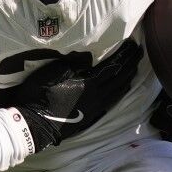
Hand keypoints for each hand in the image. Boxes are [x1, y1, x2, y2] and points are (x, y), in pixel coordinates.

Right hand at [0, 55, 136, 149]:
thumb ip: (72, 64)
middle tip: (140, 54)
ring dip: (127, 79)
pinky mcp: (90, 118)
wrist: (32, 127)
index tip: (134, 45)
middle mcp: (96, 97)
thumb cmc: (38, 97)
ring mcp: (94, 109)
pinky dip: (119, 94)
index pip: (112, 67)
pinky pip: (111, 103)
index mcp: (88, 84)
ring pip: (117, 92)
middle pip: (119, 79)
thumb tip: (89, 57)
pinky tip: (122, 91)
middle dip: (130, 65)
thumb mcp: (51, 73)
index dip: (124, 55)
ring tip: (134, 70)